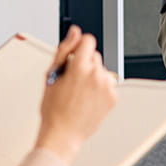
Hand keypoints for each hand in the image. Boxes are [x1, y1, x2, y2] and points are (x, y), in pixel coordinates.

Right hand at [37, 26, 116, 161]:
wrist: (63, 134)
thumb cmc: (53, 108)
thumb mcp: (52, 75)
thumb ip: (64, 49)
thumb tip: (74, 32)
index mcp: (80, 67)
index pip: (88, 40)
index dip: (79, 47)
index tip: (74, 56)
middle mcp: (97, 75)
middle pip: (94, 56)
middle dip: (84, 64)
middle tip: (71, 81)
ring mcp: (107, 86)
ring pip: (102, 70)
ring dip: (93, 76)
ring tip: (79, 92)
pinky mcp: (113, 97)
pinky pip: (108, 84)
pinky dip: (99, 89)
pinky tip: (87, 99)